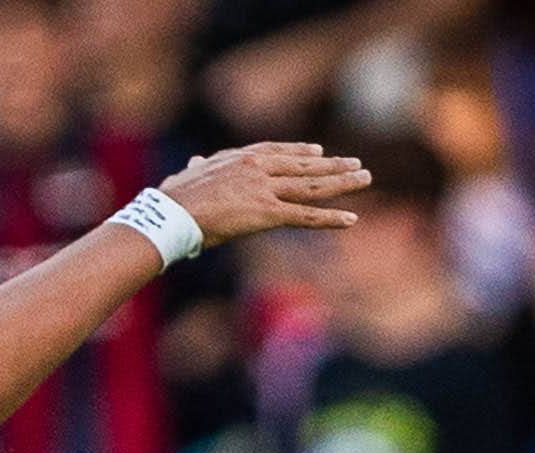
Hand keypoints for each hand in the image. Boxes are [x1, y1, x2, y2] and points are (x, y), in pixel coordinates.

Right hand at [163, 142, 372, 248]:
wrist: (170, 214)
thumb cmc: (171, 200)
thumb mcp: (186, 177)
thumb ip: (197, 170)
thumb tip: (193, 164)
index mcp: (241, 158)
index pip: (278, 151)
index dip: (300, 152)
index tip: (317, 151)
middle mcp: (260, 169)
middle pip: (304, 166)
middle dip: (332, 165)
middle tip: (356, 164)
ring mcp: (266, 190)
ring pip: (312, 186)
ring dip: (342, 183)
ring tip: (365, 179)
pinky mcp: (268, 213)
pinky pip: (305, 216)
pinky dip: (330, 218)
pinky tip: (351, 219)